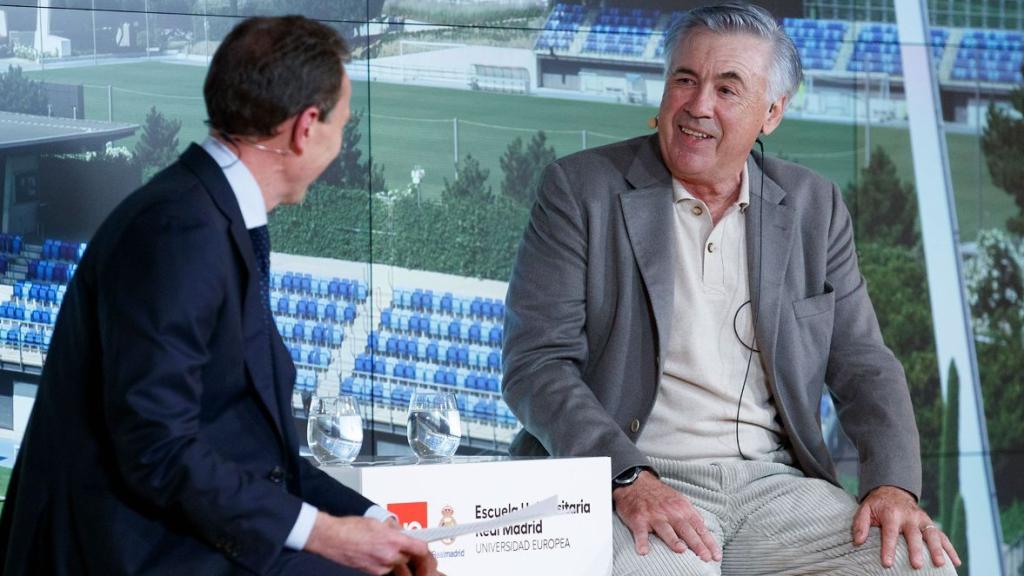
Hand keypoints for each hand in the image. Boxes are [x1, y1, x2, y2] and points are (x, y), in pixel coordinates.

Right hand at [305, 512, 441, 575]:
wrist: (332, 538)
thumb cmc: (350, 528)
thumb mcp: (378, 522)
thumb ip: (394, 529)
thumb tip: (403, 532)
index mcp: (393, 540)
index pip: (420, 548)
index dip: (425, 549)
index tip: (425, 548)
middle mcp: (389, 555)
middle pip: (410, 558)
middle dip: (409, 552)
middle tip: (406, 546)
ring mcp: (380, 565)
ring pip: (398, 564)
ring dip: (397, 557)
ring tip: (386, 546)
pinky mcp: (372, 572)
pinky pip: (386, 568)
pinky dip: (385, 562)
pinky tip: (376, 552)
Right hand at [612, 471, 720, 561]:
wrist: (635, 482)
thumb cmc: (659, 495)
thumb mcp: (679, 500)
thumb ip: (691, 514)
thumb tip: (704, 527)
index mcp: (683, 508)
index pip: (699, 527)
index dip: (709, 542)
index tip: (716, 555)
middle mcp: (670, 512)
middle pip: (686, 530)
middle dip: (697, 544)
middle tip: (705, 557)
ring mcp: (654, 516)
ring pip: (665, 529)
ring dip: (673, 540)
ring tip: (681, 550)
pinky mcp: (638, 519)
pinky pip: (640, 532)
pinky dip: (641, 541)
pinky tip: (643, 551)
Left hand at [852, 485, 960, 569]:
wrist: (893, 490)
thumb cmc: (878, 505)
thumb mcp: (865, 509)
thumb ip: (860, 524)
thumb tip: (858, 541)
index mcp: (891, 513)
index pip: (890, 532)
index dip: (889, 548)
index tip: (887, 563)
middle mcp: (909, 516)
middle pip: (914, 534)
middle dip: (916, 550)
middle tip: (917, 565)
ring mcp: (922, 520)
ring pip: (932, 534)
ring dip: (937, 549)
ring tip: (940, 564)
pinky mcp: (931, 524)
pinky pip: (943, 536)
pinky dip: (950, 549)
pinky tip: (956, 562)